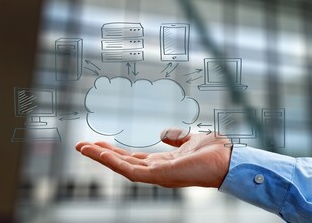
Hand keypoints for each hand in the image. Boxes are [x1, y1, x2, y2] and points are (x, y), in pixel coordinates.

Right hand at [76, 128, 231, 187]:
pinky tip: (100, 153)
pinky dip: (113, 162)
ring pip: (122, 168)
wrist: (229, 159)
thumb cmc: (215, 151)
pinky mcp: (159, 176)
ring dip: (101, 158)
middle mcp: (157, 171)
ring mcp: (157, 176)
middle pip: (123, 163)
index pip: (133, 158)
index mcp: (163, 163)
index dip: (115, 152)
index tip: (99, 143)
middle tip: (82, 146)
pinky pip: (130, 170)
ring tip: (82, 148)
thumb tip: (164, 134)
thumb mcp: (190, 140)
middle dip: (102, 155)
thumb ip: (176, 138)